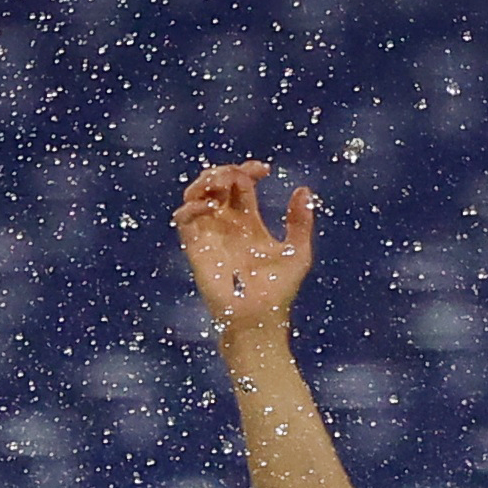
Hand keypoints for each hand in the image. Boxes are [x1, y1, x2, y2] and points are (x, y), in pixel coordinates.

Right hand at [173, 161, 317, 344]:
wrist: (258, 318)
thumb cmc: (278, 292)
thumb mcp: (297, 253)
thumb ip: (299, 222)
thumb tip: (303, 189)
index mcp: (249, 223)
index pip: (242, 185)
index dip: (249, 170)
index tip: (263, 169)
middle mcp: (227, 225)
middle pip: (217, 184)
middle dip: (225, 171)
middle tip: (237, 174)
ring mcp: (210, 235)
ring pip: (196, 196)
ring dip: (205, 182)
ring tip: (219, 182)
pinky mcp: (196, 248)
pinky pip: (184, 219)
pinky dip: (192, 205)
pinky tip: (211, 206)